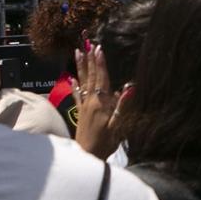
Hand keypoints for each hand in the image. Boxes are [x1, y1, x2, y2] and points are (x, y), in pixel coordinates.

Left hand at [72, 44, 125, 159]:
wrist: (88, 155)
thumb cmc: (106, 142)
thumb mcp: (118, 126)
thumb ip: (122, 106)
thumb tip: (129, 88)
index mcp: (101, 103)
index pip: (101, 79)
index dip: (100, 64)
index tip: (99, 49)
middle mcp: (90, 101)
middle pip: (90, 77)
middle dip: (90, 60)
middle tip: (87, 44)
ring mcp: (84, 106)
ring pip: (82, 82)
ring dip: (80, 67)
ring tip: (77, 53)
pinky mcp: (81, 112)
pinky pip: (77, 95)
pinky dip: (75, 85)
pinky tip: (71, 78)